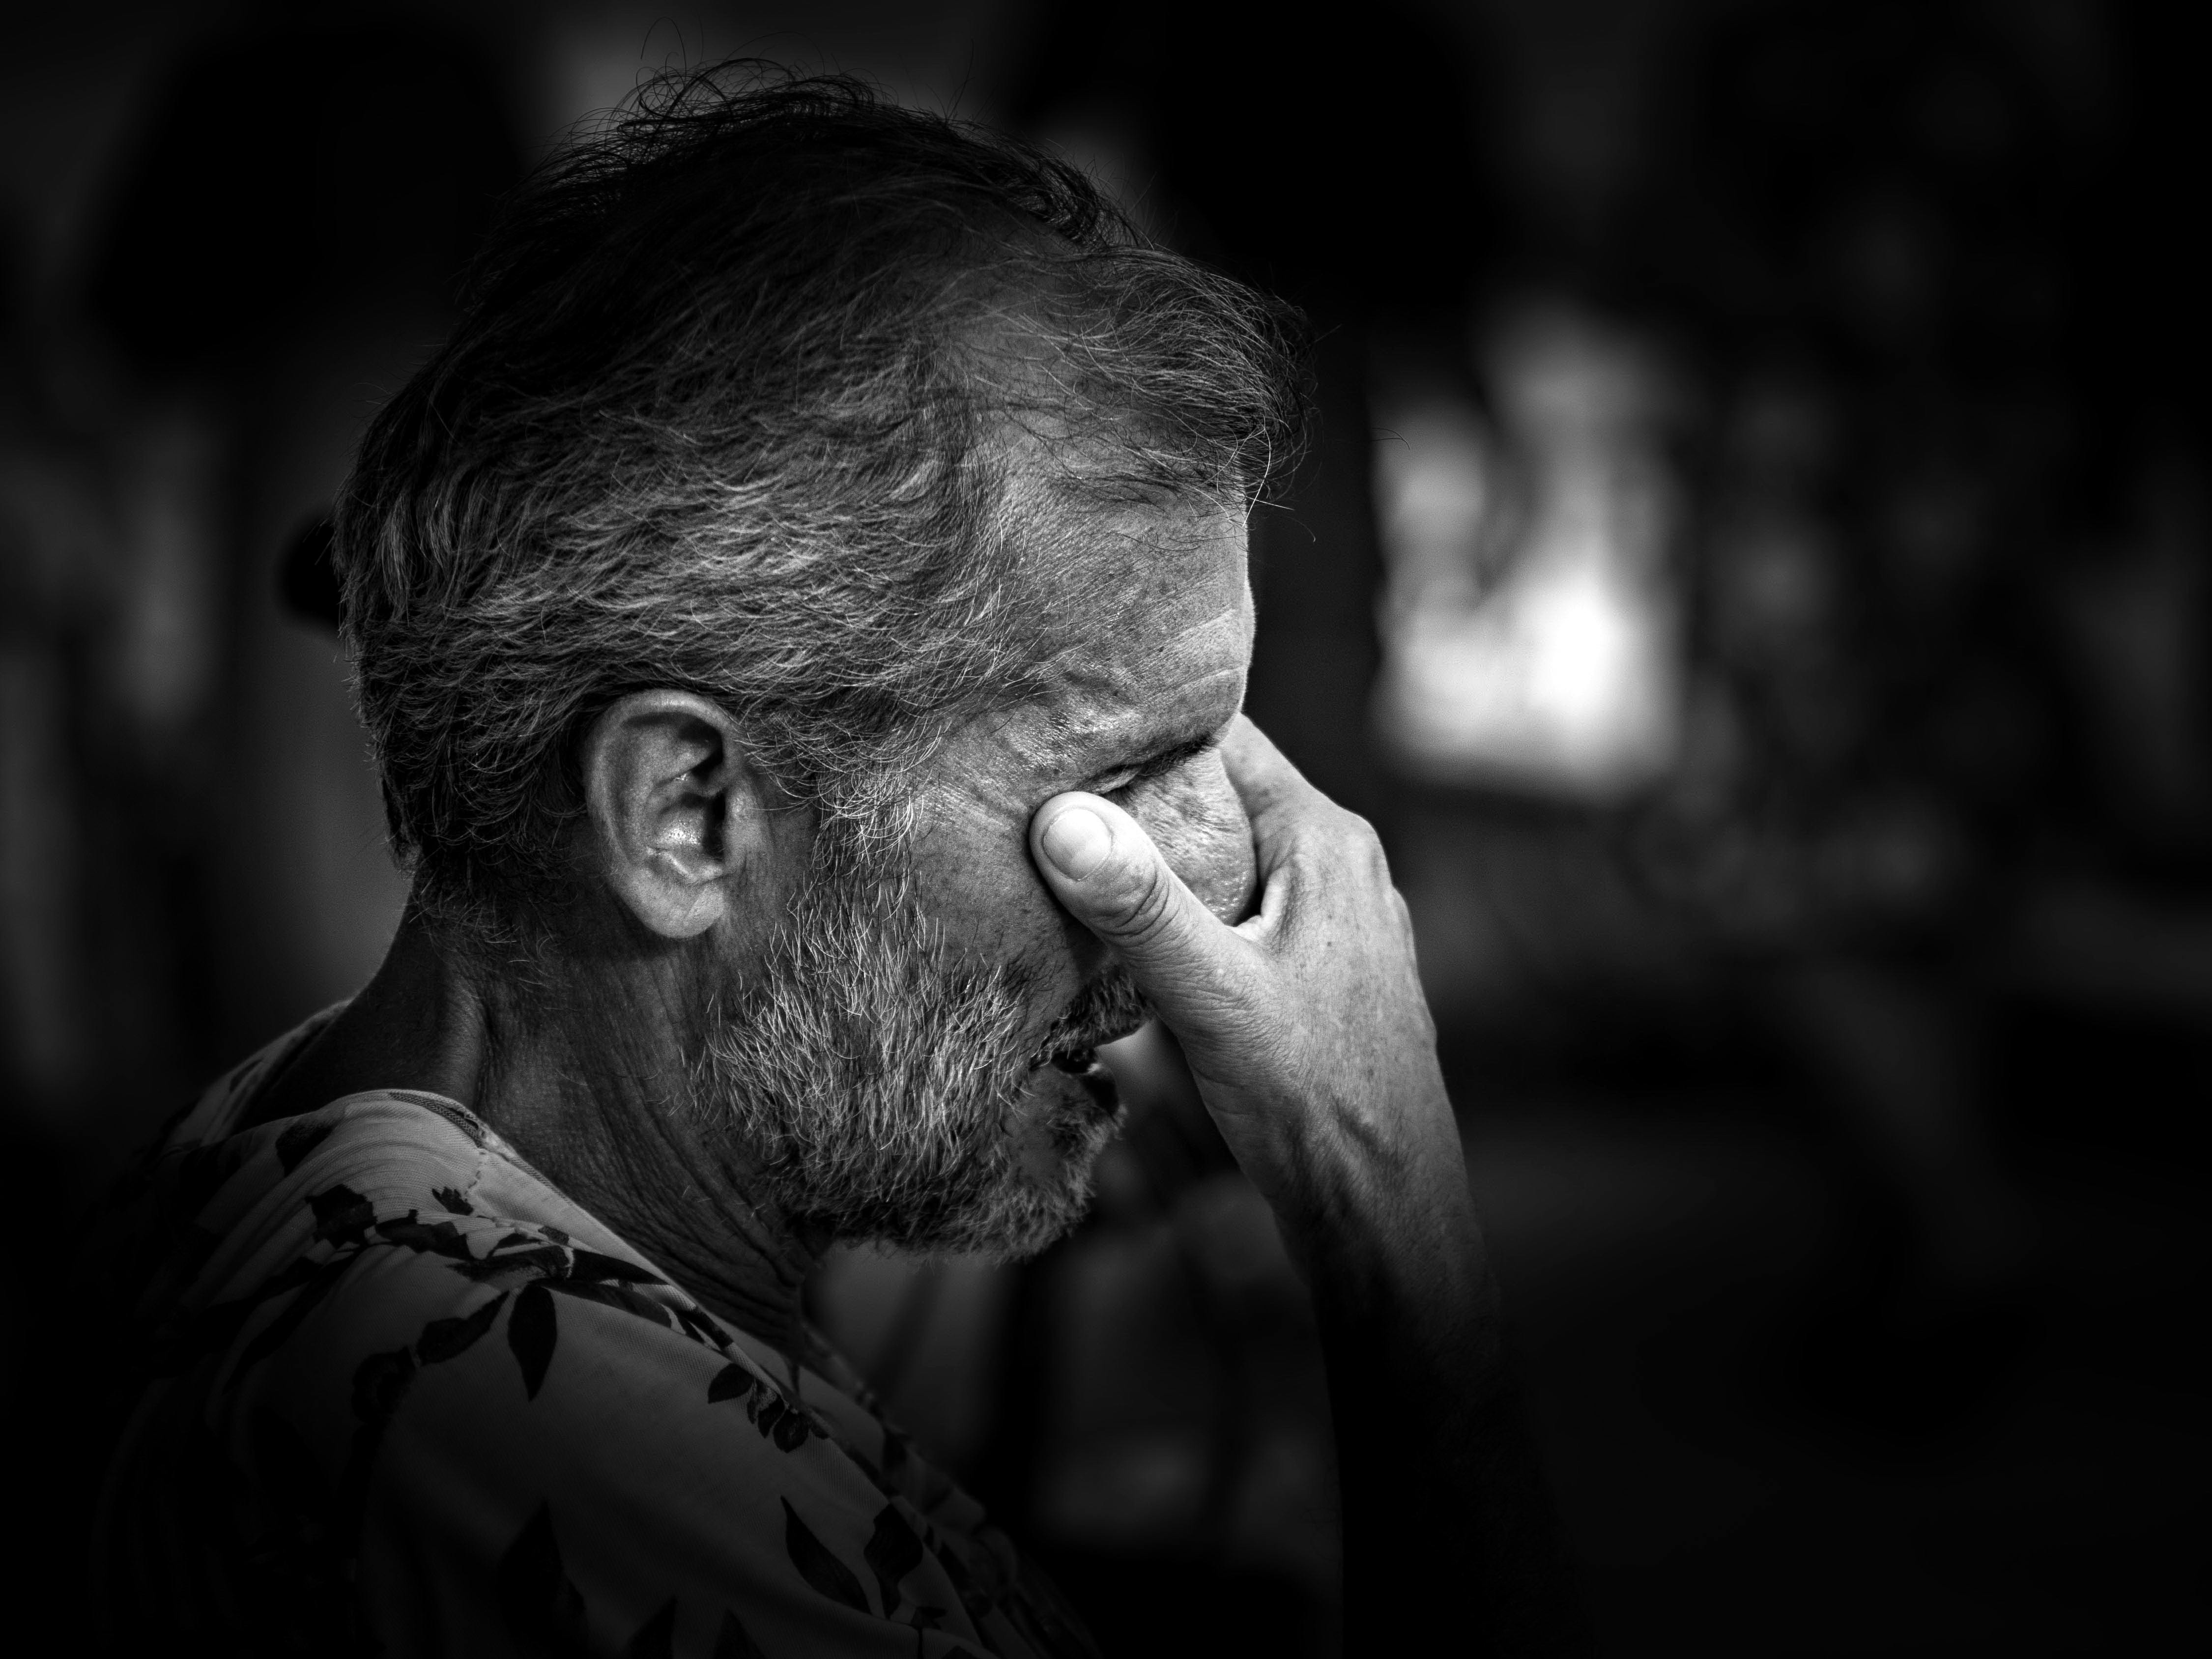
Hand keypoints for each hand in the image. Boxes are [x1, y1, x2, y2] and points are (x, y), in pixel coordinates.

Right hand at [1029, 716, 1472, 1271]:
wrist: (1384, 1208)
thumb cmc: (1315, 1103)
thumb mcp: (1213, 998)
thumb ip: (1140, 906)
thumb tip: (1061, 815)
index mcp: (1326, 840)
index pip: (1223, 736)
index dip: (1142, 727)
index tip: (1061, 729)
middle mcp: (1341, 862)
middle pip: (1220, 793)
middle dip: (1139, 793)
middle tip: (1043, 794)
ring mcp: (1336, 916)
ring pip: (1230, 853)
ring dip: (1161, 858)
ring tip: (1071, 860)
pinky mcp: (1322, 966)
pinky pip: (1242, 904)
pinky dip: (1189, 908)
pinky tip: (1134, 938)